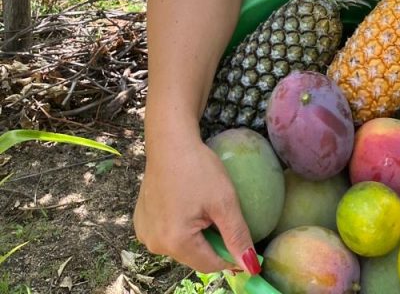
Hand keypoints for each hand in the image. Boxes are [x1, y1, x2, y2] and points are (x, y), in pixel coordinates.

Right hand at [134, 133, 259, 275]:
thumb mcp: (225, 201)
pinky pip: (167, 233)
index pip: (210, 265)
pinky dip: (181, 225)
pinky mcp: (141, 221)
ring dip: (196, 234)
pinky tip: (187, 203)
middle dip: (212, 242)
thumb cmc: (198, 168)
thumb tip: (250, 267)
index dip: (230, 258)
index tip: (243, 244)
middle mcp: (154, 244)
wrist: (170, 141)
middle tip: (221, 214)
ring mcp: (145, 233)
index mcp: (175, 242)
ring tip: (203, 205)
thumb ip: (237, 236)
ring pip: (181, 245)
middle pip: (194, 256)